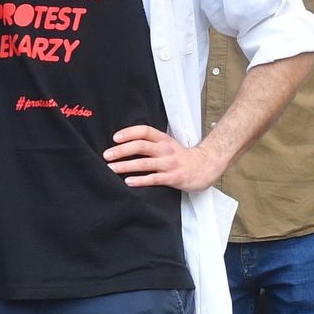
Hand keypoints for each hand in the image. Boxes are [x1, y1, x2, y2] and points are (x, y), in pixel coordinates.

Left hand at [104, 125, 223, 191]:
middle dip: (121, 150)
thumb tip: (126, 144)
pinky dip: (140, 180)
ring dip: (126, 165)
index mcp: (164, 139)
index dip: (129, 133)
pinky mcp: (173, 177)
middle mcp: (166, 149)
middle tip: (107, 155)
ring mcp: (169, 164)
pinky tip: (128, 182)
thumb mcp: (168, 145)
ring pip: (144, 163)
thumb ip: (152, 144)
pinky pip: (153, 179)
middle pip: (141, 146)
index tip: (115, 138)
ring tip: (112, 168)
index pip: (144, 131)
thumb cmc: (183, 157)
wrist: (206, 167)